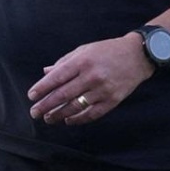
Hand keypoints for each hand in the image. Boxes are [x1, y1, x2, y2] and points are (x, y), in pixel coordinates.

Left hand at [26, 33, 153, 124]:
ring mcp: (103, 90)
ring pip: (76, 106)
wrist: (137, 56)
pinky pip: (92, 114)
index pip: (57, 77)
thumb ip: (64, 62)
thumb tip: (45, 73)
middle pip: (63, 94)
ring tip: (48, 118)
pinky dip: (78, 119)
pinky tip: (68, 120)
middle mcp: (91, 76)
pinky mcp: (113, 100)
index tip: (31, 96)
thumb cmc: (107, 51)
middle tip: (34, 113)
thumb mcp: (84, 50)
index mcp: (82, 61)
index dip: (42, 88)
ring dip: (59, 114)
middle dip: (46, 105)